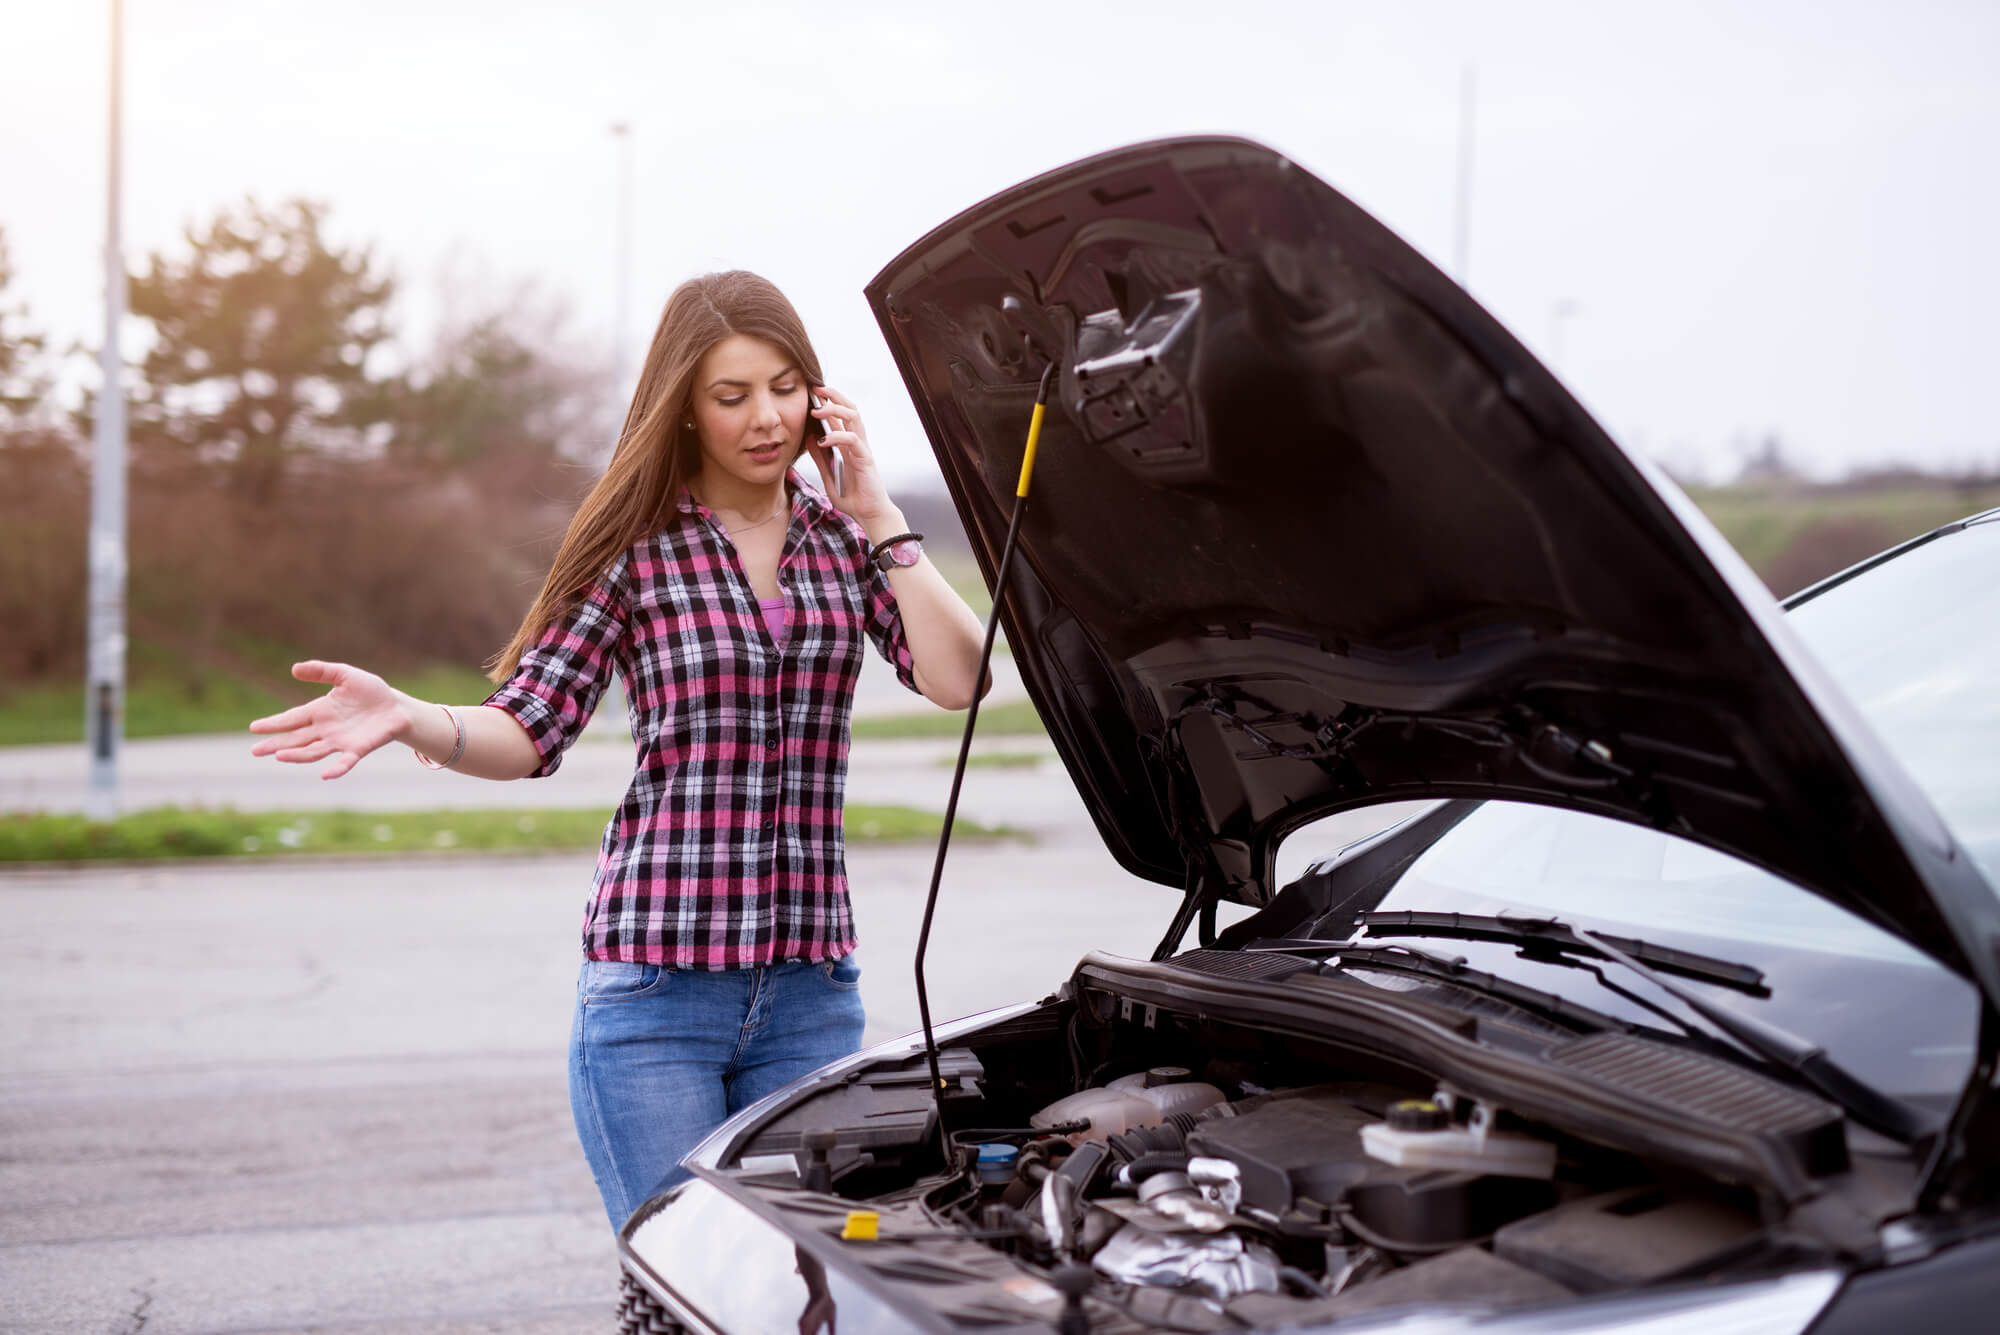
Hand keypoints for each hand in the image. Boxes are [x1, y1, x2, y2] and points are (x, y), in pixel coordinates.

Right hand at [248, 660, 408, 779]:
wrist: (397, 707)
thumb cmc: (370, 691)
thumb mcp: (345, 675)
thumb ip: (322, 671)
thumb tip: (294, 669)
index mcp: (320, 711)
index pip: (292, 718)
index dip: (274, 723)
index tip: (254, 727)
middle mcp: (325, 729)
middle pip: (296, 739)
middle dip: (276, 744)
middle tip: (255, 750)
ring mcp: (340, 741)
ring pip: (313, 751)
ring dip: (297, 755)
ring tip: (279, 756)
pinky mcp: (358, 749)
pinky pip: (345, 762)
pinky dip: (336, 769)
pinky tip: (326, 775)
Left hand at [807, 386, 894, 525]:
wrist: (870, 515)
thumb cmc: (854, 499)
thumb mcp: (829, 476)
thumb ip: (820, 458)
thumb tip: (810, 439)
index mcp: (849, 446)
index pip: (841, 416)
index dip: (829, 401)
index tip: (812, 392)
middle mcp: (857, 443)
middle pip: (850, 409)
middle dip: (834, 396)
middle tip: (816, 389)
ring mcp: (863, 449)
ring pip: (854, 418)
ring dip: (836, 409)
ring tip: (817, 410)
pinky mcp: (865, 459)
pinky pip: (852, 440)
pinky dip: (837, 436)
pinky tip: (823, 440)